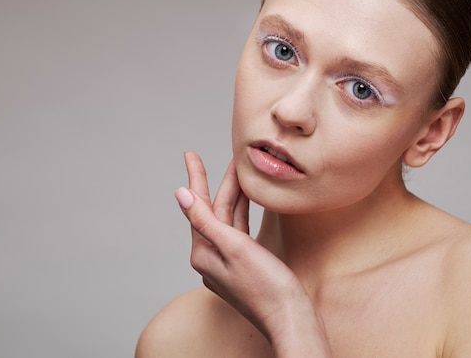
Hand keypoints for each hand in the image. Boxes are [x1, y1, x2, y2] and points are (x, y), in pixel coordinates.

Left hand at [174, 152, 331, 356]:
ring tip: (243, 171)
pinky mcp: (244, 266)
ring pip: (229, 220)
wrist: (291, 317)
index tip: (190, 154)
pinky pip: (239, 231)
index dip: (196, 177)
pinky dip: (244, 213)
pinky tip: (249, 201)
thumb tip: (180, 195)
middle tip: (233, 157)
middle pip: (215, 211)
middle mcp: (211, 258)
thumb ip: (206, 220)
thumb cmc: (266, 285)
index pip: (198, 206)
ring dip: (236, 195)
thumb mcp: (234, 247)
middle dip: (224, 183)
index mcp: (203, 253)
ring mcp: (227, 263)